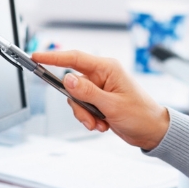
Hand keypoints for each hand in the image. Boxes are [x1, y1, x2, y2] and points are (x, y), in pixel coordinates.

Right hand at [30, 50, 170, 149]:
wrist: (152, 131)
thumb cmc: (141, 115)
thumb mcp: (112, 105)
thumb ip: (87, 92)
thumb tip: (67, 79)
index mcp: (108, 68)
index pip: (75, 58)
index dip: (54, 57)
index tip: (36, 56)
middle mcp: (102, 76)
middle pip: (73, 83)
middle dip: (78, 104)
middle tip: (88, 116)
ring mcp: (100, 88)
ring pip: (76, 98)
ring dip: (84, 114)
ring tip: (99, 123)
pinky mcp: (99, 100)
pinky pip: (82, 107)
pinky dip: (88, 118)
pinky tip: (102, 124)